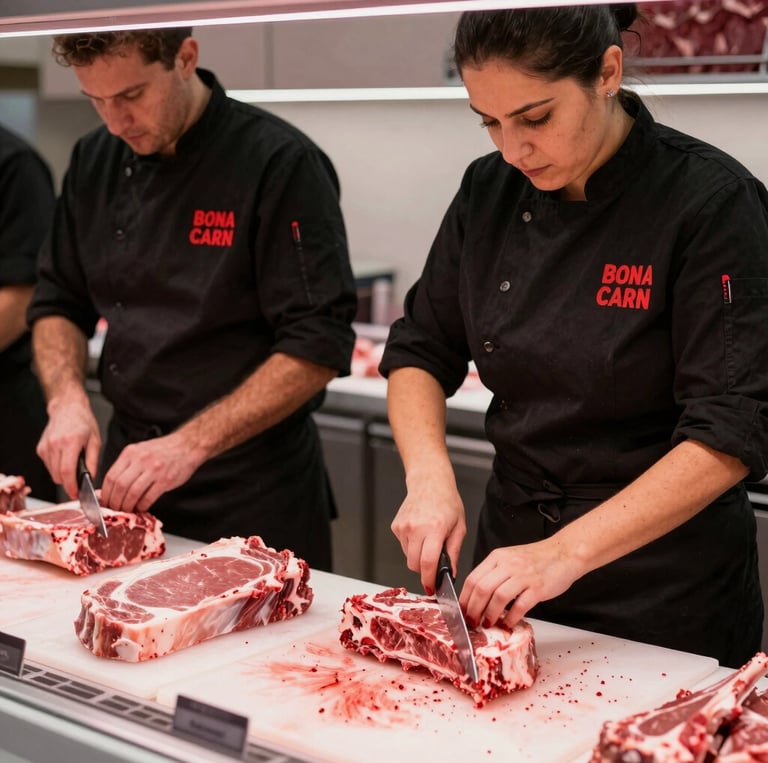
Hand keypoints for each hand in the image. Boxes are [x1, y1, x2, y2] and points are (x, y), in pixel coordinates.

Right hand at [36, 398, 100, 498]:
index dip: (71, 486)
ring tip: (73, 465)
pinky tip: (65, 458)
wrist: (68, 408)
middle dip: (68, 483)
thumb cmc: (84, 423)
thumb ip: (93, 461)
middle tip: (79, 482)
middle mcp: (55, 444)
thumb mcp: (95, 441)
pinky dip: (56, 467)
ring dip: (62, 475)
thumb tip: (91, 478)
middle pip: (58, 475)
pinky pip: (48, 466)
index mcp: (70, 442)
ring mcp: (45, 446)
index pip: (67, 471)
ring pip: (52, 473)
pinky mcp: (40, 448)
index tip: (76, 493)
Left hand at [99, 431, 203, 512]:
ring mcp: (154, 469)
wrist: (187, 445)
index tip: (105, 502)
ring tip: (127, 510)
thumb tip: (113, 488)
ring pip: (132, 493)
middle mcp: (141, 459)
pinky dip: (142, 506)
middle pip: (119, 486)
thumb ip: (127, 466)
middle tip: (114, 509)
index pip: (111, 476)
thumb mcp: (141, 451)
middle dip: (114, 502)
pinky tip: (141, 507)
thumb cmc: (164, 450)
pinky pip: (148, 497)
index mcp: (131, 452)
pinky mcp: (166, 479)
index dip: (105, 493)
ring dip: (127, 506)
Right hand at [390, 473, 465, 594]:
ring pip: (408, 557)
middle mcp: (416, 528)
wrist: (429, 482)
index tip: (431, 588)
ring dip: (418, 557)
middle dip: (424, 571)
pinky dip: (411, 546)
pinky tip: (420, 533)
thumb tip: (451, 573)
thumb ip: (454, 552)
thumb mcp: (459, 527)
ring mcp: (403, 527)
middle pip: (414, 564)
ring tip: (428, 541)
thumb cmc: (447, 502)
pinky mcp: (396, 526)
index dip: (429, 579)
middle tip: (434, 565)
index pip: (428, 562)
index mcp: (434, 528)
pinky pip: (403, 546)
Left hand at [459, 541, 577, 629]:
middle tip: (472, 622)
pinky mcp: (538, 587)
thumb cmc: (537, 558)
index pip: (473, 578)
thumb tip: (477, 595)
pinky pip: (520, 605)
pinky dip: (511, 617)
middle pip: (482, 588)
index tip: (462, 611)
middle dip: (473, 609)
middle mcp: (508, 564)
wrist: (564, 552)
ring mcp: (523, 575)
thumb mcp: (509, 558)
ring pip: (498, 597)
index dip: (464, 598)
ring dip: (490, 614)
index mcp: (497, 557)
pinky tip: (507, 623)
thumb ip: (494, 572)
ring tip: (487, 624)